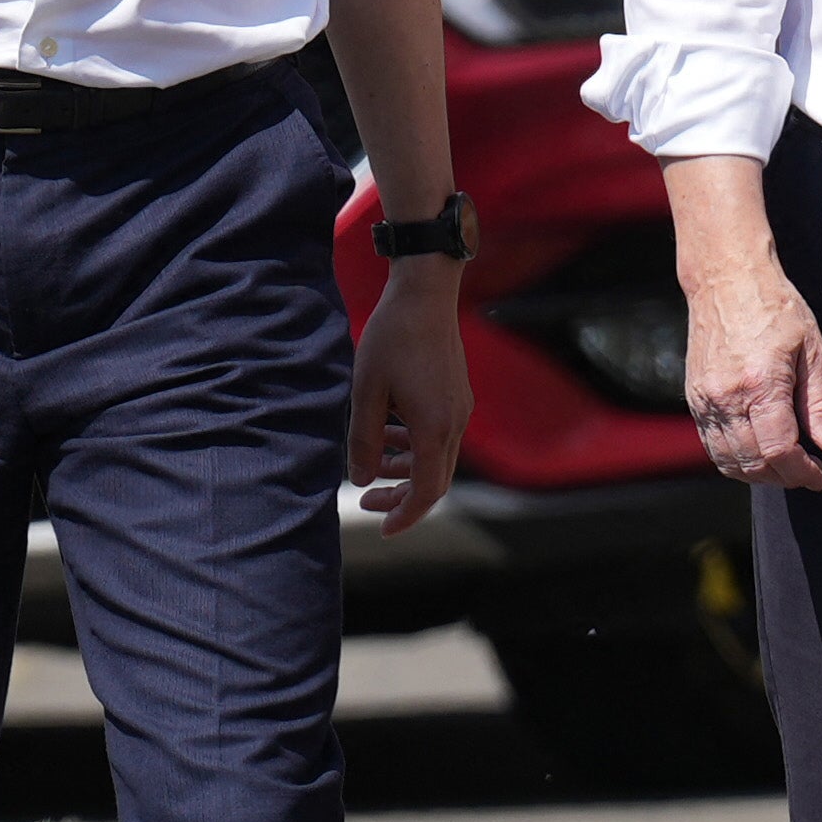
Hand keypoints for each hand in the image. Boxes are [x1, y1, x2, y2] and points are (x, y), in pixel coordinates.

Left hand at [351, 260, 473, 533]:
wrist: (425, 294)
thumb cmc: (391, 338)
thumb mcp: (366, 392)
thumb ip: (364, 441)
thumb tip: (362, 481)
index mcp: (434, 428)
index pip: (425, 492)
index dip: (403, 515)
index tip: (380, 527)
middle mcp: (454, 423)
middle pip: (435, 482)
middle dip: (402, 498)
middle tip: (368, 502)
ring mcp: (459, 409)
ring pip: (438, 460)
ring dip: (408, 471)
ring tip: (375, 465)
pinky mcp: (456, 396)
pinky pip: (440, 436)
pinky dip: (416, 447)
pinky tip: (391, 433)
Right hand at [683, 243, 821, 490]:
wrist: (727, 279)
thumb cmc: (776, 308)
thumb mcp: (812, 351)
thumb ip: (820, 405)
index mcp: (760, 384)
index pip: (779, 450)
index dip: (802, 472)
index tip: (819, 476)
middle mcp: (727, 396)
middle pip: (753, 462)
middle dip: (783, 477)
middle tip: (806, 472)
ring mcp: (705, 399)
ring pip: (729, 461)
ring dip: (759, 474)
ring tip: (784, 466)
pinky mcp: (694, 399)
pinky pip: (712, 446)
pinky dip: (736, 460)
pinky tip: (758, 452)